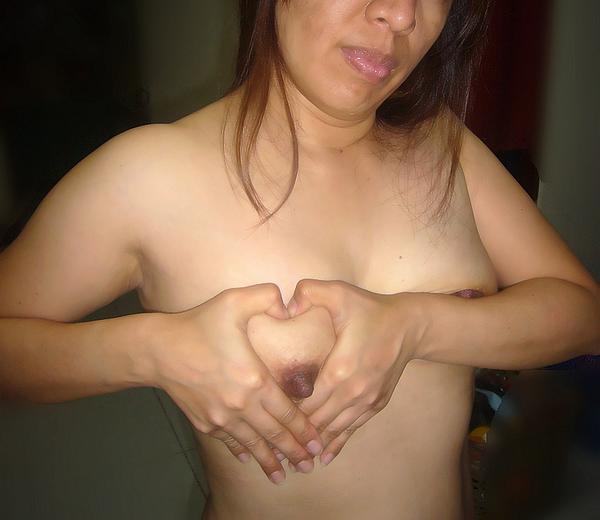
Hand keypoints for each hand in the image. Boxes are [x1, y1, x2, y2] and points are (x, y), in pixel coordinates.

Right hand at [147, 283, 322, 484]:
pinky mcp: (204, 421)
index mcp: (254, 379)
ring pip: (251, 444)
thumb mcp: (234, 301)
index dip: (304, 428)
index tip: (318, 442)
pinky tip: (248, 459)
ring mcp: (220, 417)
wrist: (158, 350)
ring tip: (282, 476)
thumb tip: (287, 306)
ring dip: (269, 460)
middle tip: (309, 465)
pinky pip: (228, 442)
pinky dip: (241, 451)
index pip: (286, 410)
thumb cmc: (198, 325)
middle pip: (272, 433)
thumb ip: (266, 297)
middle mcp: (240, 404)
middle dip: (293, 451)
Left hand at [285, 279, 424, 467]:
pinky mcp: (376, 404)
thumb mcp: (340, 292)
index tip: (266, 416)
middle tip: (269, 442)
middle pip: (317, 418)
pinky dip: (336, 443)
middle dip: (294, 432)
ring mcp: (366, 400)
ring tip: (290, 458)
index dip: (285, 409)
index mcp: (341, 367)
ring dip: (312, 442)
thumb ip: (309, 292)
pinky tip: (322, 457)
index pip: (306, 398)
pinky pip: (351, 429)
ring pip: (333, 429)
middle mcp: (354, 390)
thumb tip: (285, 305)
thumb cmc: (370, 309)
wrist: (409, 326)